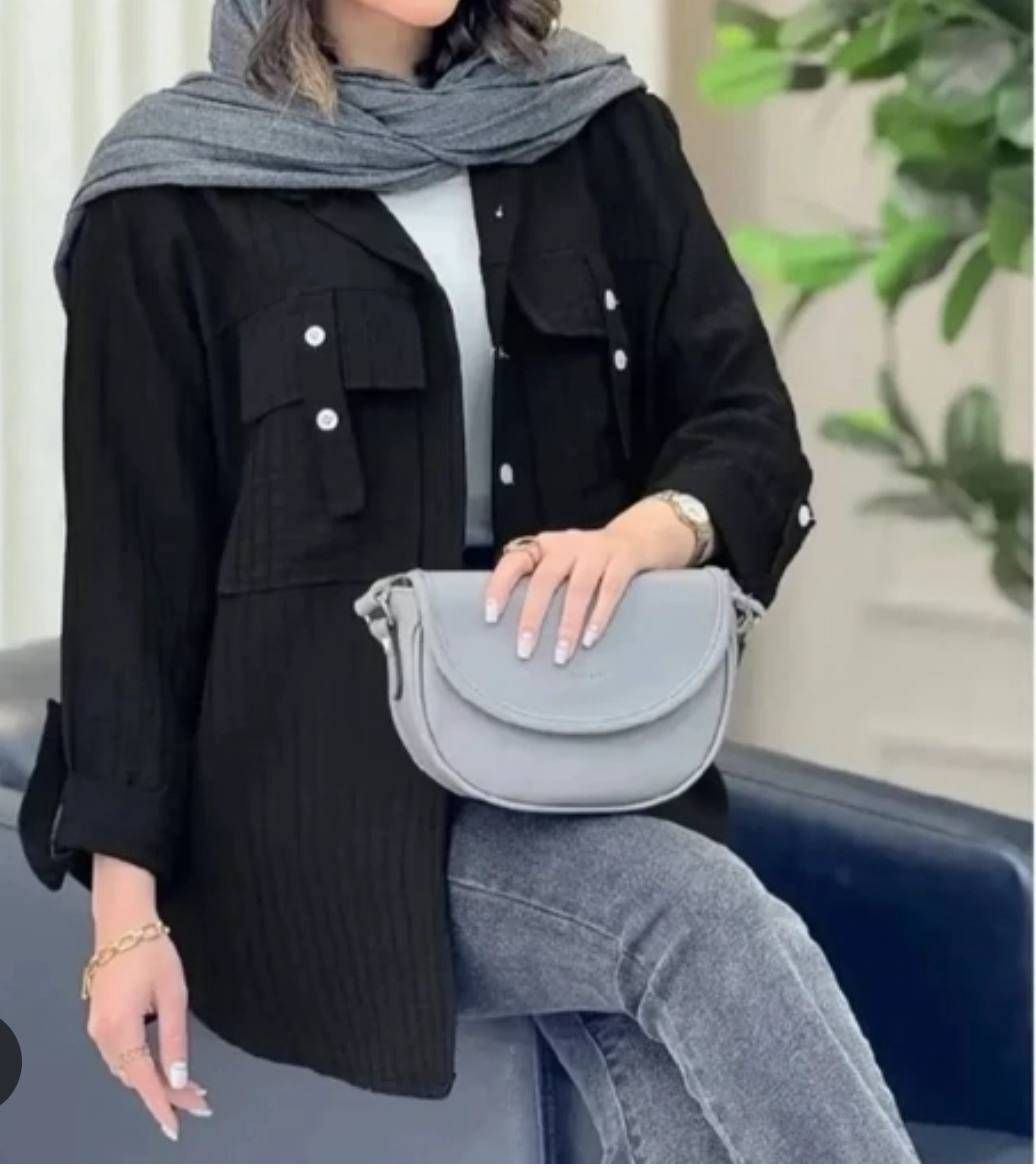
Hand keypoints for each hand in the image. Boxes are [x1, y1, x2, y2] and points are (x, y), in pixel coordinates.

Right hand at [88, 855, 209, 1140]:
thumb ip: (175, 1039)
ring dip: (154, 1081)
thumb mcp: (173, 994)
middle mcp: (102, 1034)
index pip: (144, 1079)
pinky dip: (141, 1066)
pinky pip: (119, 1055)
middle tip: (198, 1102)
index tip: (180, 1125)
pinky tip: (162, 1067)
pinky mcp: (99, 1020)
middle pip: (135, 1077)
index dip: (163, 1104)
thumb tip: (180, 1079)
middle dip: (166, 1093)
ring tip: (188, 1088)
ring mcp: (96, 1028)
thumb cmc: (151, 951)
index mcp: (119, 1029)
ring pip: (126, 1069)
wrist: (123, 921)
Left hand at [483, 497, 698, 664]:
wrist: (639, 536)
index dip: (499, 587)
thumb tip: (509, 626)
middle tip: (524, 650)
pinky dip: (599, 617)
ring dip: (568, 625)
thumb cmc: (587, 561)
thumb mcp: (560, 562)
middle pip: (545, 579)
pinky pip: (609, 590)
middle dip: (533, 617)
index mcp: (545, 546)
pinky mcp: (623, 560)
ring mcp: (597, 550)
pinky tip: (590, 640)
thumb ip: (537, 582)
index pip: (514, 561)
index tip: (490, 617)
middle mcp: (568, 544)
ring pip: (579, 589)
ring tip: (561, 655)